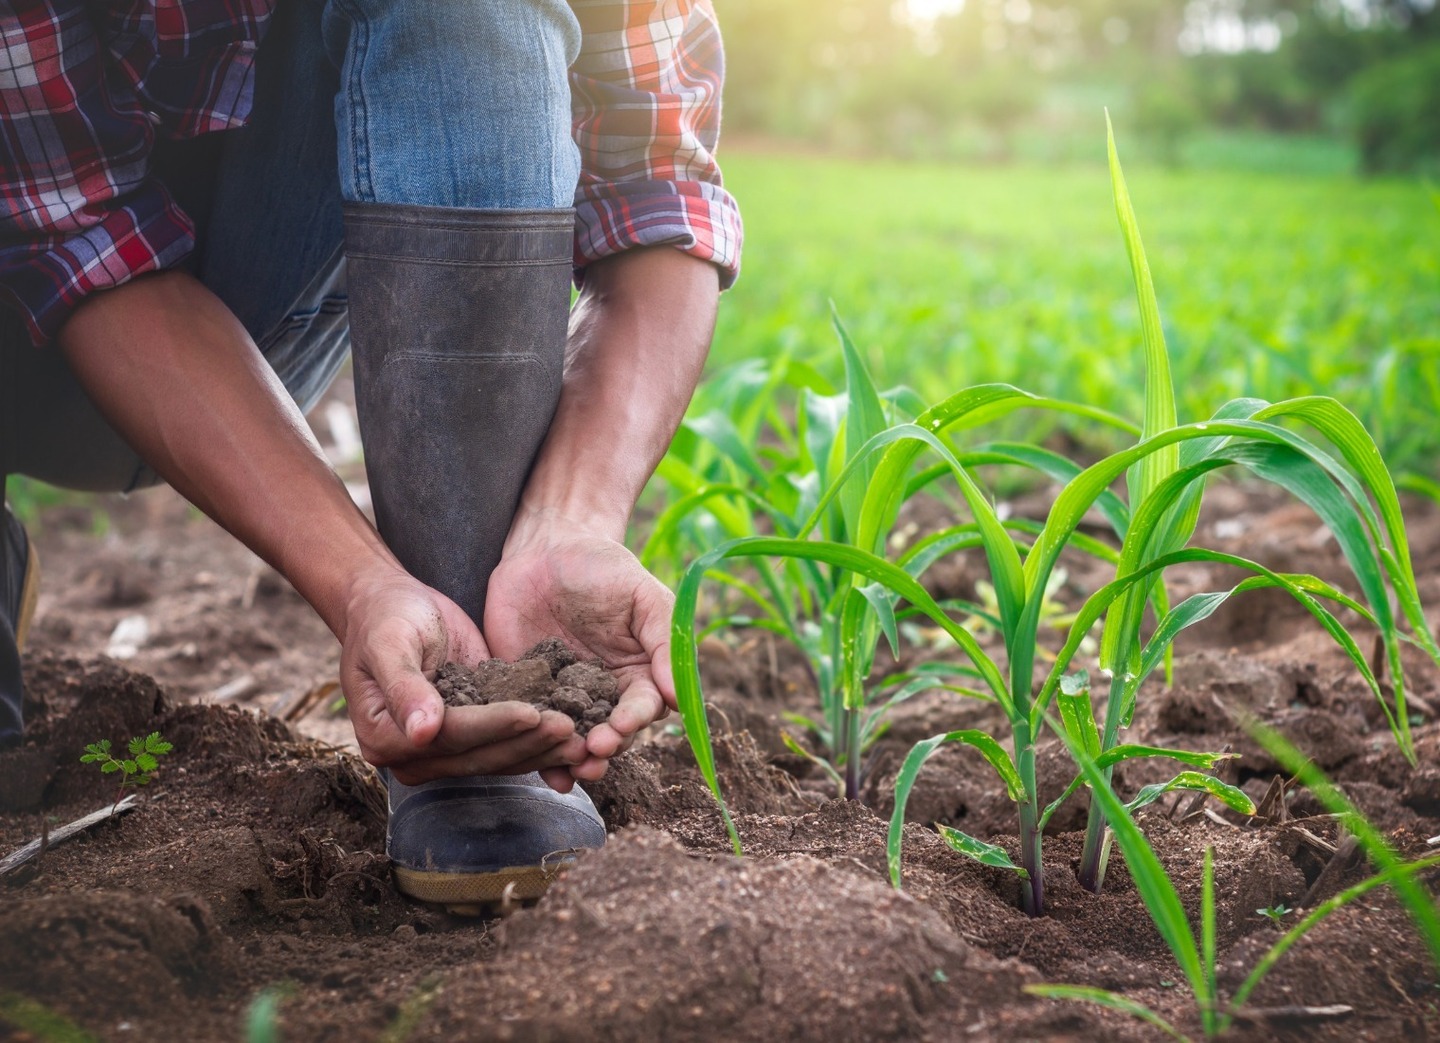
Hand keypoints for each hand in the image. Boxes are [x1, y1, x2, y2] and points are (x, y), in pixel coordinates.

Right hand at [339, 567, 583, 783]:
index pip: (450, 737)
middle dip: (527, 742)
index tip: (531, 712)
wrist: (392, 607)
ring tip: (579, 736)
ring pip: (499, 758)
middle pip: (479, 755)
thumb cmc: (385, 618)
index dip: (492, 726)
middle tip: (570, 728)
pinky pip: (507, 745)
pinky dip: (538, 740)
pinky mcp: (471, 737)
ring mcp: (444, 751)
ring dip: (541, 749)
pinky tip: (573, 733)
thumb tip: (422, 732)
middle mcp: (415, 755)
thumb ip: (404, 686)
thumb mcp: (389, 643)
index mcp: (385, 737)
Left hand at [484, 511, 675, 786]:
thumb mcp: (642, 594)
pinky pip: (532, 730)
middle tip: (593, 753)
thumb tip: (676, 695)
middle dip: (605, 748)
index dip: (634, 720)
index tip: (622, 726)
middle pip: (611, 734)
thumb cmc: (602, 566)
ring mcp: (564, 698)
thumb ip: (665, 639)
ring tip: (570, 770)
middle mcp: (604, 694)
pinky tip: (542, 773)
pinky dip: (536, 754)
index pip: (643, 707)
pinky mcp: (526, 696)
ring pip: (574, 741)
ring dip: (574, 760)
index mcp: (638, 673)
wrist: (544, 549)